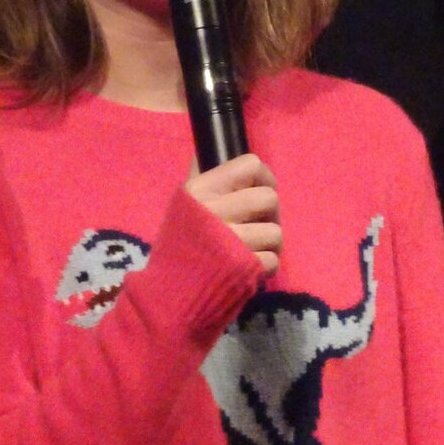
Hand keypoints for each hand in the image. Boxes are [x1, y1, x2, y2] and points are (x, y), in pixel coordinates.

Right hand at [184, 154, 281, 275]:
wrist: (168, 295)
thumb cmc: (178, 248)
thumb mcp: (181, 207)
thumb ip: (198, 178)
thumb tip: (204, 149)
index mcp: (200, 191)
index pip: (250, 165)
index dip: (263, 177)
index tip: (259, 190)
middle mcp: (214, 211)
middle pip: (269, 198)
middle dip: (270, 215)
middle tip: (258, 227)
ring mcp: (230, 240)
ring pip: (275, 232)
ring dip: (269, 245)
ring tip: (252, 251)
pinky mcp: (242, 267)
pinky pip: (273, 260)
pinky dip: (264, 267)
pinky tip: (248, 270)